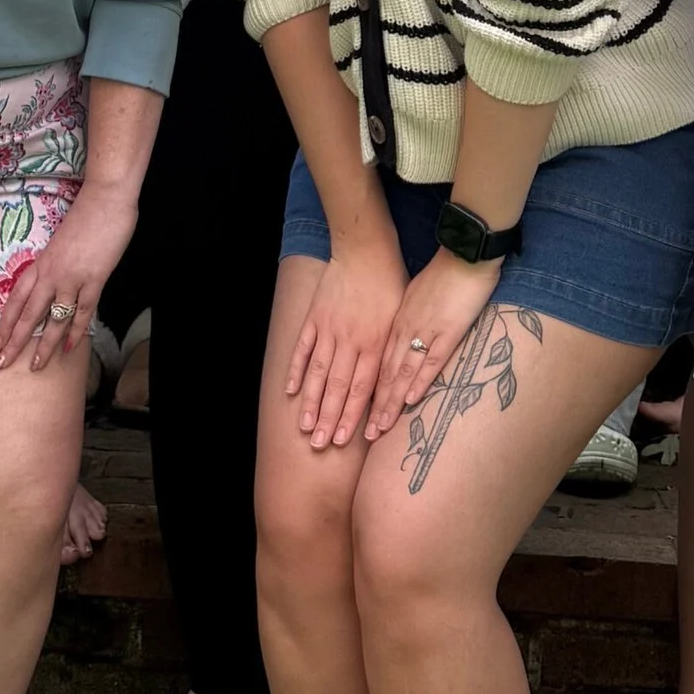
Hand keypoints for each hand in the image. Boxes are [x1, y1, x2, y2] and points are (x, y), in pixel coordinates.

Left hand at [0, 179, 138, 373]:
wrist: (105, 198)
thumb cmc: (84, 216)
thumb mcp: (60, 243)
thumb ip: (54, 265)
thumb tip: (52, 286)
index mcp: (40, 263)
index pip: (15, 300)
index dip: (4, 325)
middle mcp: (51, 273)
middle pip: (27, 315)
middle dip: (14, 343)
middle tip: (1, 365)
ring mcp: (72, 277)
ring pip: (53, 319)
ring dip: (45, 345)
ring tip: (37, 367)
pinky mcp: (94, 278)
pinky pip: (82, 311)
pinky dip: (76, 331)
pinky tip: (71, 348)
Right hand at [284, 227, 408, 449]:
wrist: (366, 248)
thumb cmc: (391, 282)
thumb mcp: (402, 317)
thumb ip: (394, 349)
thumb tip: (394, 382)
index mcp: (376, 343)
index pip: (363, 389)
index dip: (353, 416)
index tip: (345, 440)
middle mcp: (351, 341)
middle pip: (338, 387)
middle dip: (329, 419)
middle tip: (320, 445)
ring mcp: (330, 329)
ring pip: (318, 373)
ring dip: (311, 402)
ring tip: (305, 427)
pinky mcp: (315, 317)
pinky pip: (303, 348)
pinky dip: (297, 370)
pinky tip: (291, 391)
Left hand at [369, 250, 500, 438]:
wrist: (463, 253)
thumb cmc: (441, 274)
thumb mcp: (414, 297)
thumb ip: (405, 320)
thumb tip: (400, 337)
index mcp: (394, 322)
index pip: (374, 364)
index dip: (362, 392)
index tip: (350, 415)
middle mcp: (403, 330)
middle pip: (381, 374)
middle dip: (369, 407)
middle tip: (355, 435)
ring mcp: (424, 331)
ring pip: (401, 373)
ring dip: (388, 404)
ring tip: (378, 429)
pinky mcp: (448, 331)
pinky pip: (430, 360)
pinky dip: (419, 382)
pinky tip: (409, 400)